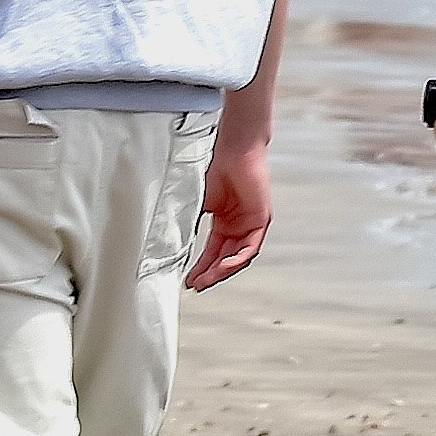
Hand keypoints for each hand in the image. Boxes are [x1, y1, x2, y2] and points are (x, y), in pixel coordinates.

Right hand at [190, 136, 271, 288]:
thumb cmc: (216, 168)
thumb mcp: (198, 203)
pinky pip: (250, 248)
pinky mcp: (261, 220)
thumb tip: (173, 245)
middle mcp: (238, 226)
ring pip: (238, 257)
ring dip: (221, 270)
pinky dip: (236, 259)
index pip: (213, 252)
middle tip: (196, 285)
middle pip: (225, 258)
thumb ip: (190, 224)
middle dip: (210, 274)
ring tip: (206, 279)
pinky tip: (222, 266)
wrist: (234, 149)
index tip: (189, 280)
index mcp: (224, 222)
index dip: (201, 268)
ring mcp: (250, 224)